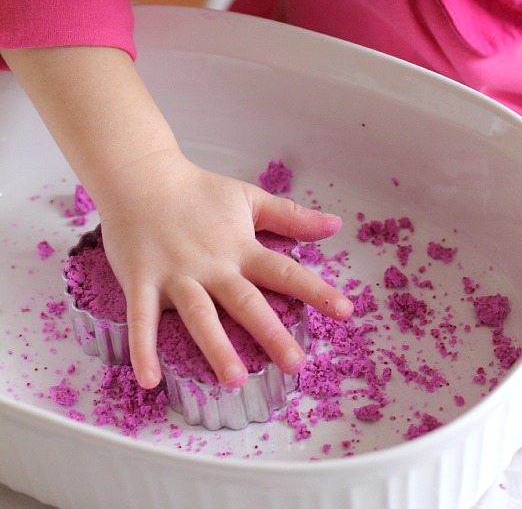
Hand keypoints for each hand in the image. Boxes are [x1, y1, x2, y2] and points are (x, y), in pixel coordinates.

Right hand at [97, 149, 352, 389]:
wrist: (141, 176)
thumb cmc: (196, 191)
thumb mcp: (249, 198)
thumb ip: (291, 217)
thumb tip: (334, 225)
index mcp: (240, 247)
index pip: (285, 271)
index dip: (316, 291)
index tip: (346, 311)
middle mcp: (212, 265)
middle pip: (246, 301)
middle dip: (271, 333)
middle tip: (296, 364)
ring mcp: (176, 274)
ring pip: (200, 315)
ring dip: (216, 348)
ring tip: (234, 381)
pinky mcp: (141, 280)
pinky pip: (142, 319)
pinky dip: (143, 349)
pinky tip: (149, 381)